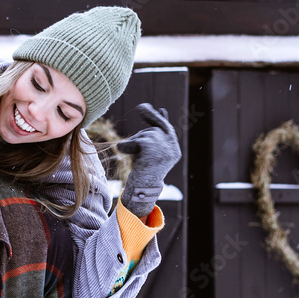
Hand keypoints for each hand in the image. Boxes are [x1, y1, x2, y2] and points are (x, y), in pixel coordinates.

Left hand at [117, 104, 180, 218]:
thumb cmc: (145, 175)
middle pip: (159, 126)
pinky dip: (125, 147)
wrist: (143, 191)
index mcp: (174, 151)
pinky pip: (132, 142)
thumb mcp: (152, 155)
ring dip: (134, 144)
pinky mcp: (150, 147)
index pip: (167, 130)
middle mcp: (172, 148)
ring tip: (136, 159)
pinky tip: (125, 153)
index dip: (161, 119)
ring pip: (143, 135)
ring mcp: (162, 147)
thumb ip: (154, 139)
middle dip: (150, 115)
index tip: (160, 109)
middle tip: (141, 106)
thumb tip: (159, 115)